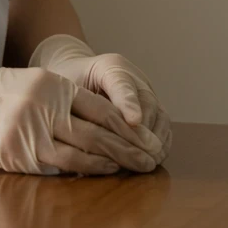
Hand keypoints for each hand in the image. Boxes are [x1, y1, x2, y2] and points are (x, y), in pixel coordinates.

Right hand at [0, 48, 162, 174]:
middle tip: (150, 159)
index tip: (146, 137)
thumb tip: (100, 122)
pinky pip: (57, 166)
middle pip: (99, 131)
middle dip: (128, 148)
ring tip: (132, 169)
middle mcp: (44, 104)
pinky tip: (99, 174)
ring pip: (83, 152)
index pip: (100, 107)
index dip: (127, 125)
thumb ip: (61, 98)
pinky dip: (83, 171)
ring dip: (111, 163)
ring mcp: (30, 130)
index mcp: (50, 84)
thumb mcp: (29, 84)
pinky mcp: (17, 153)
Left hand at [29, 34, 171, 162]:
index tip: (133, 122)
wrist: (79, 70)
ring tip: (150, 160)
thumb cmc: (69, 80)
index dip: (129, 103)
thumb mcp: (65, 85)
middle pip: (147, 102)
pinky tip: (154, 158)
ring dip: (157, 139)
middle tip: (143, 154)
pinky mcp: (152, 106)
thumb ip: (73, 101)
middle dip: (146, 131)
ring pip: (159, 115)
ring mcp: (145, 91)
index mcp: (110, 67)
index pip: (122, 84)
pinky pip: (162, 124)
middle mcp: (133, 77)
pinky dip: (161, 141)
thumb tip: (80, 129)